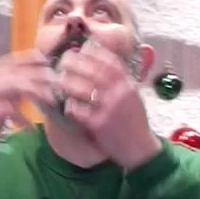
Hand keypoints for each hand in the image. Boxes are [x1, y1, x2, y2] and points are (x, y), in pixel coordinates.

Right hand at [0, 50, 58, 156]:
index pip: (12, 61)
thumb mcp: (8, 98)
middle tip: (56, 81)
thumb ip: (19, 86)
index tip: (47, 60)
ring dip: (34, 92)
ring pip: (13, 86)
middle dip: (37, 75)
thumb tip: (44, 75)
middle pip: (15, 72)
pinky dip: (22, 118)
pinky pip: (8, 110)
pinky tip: (32, 127)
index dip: (30, 59)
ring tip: (50, 100)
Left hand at [53, 40, 160, 172]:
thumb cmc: (135, 122)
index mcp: (128, 85)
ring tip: (60, 81)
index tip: (81, 49)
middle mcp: (120, 94)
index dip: (94, 53)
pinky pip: (80, 111)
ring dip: (69, 83)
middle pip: (94, 72)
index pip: (110, 62)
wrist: (140, 148)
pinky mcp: (100, 125)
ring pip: (84, 89)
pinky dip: (71, 106)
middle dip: (76, 64)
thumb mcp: (133, 96)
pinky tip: (66, 104)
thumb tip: (103, 63)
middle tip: (64, 61)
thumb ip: (121, 81)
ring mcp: (110, 110)